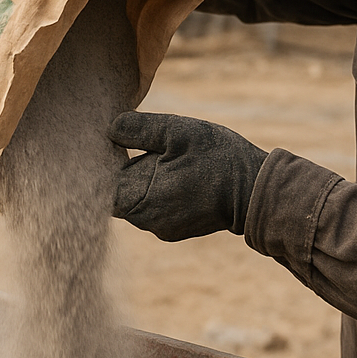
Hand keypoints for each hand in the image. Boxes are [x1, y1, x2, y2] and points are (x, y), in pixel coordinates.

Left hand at [108, 111, 268, 241]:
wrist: (257, 190)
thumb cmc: (218, 158)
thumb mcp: (177, 132)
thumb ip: (138, 129)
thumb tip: (109, 129)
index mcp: (141, 200)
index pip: (100, 186)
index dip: (99, 163)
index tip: (109, 141)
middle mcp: (147, 221)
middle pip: (116, 194)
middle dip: (121, 168)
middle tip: (132, 142)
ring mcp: (162, 228)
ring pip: (135, 199)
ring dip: (141, 177)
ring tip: (159, 155)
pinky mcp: (176, 228)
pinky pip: (154, 206)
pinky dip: (157, 188)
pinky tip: (173, 171)